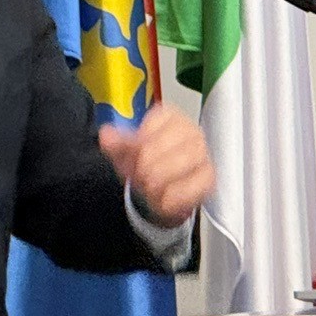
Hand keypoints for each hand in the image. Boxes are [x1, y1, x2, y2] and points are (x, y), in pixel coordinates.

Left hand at [98, 103, 214, 226]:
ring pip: (175, 167)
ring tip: (151, 187)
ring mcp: (203, 153)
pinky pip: (187, 190)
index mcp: (169, 116)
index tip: (133, 157)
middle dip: (143, 169)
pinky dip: (170, 199)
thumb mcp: (126, 152)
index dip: (134, 150)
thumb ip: (116, 143)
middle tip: (140, 176)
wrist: (163, 188)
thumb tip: (106, 135)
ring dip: (156, 184)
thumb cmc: (148, 163)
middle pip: (157, 150)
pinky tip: (165, 198)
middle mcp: (190, 130)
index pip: (147, 131)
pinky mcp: (209, 177)